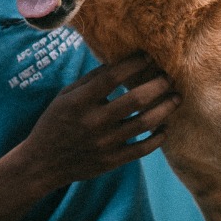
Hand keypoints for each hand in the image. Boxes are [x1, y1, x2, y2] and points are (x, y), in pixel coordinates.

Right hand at [18, 53, 179, 188]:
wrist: (43, 163)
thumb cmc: (55, 122)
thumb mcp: (64, 96)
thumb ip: (90, 81)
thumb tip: (121, 63)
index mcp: (79, 102)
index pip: (112, 77)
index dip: (134, 64)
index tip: (148, 57)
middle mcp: (93, 122)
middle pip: (136, 99)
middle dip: (158, 84)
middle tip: (168, 77)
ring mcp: (105, 143)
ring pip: (146, 123)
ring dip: (166, 108)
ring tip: (176, 97)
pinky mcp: (112, 161)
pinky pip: (144, 148)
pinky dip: (159, 137)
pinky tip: (164, 126)